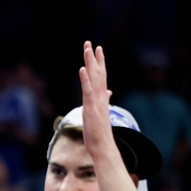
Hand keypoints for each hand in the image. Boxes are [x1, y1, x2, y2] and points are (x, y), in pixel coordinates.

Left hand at [78, 41, 116, 159]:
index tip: (97, 49)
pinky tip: (82, 69)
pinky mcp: (90, 108)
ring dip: (90, 64)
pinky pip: (88, 91)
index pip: (101, 77)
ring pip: (93, 79)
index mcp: (101, 99)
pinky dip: (85, 80)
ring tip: (88, 49)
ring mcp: (96, 102)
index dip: (99, 63)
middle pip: (98, 74)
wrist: (103, 147)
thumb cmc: (99, 133)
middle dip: (94, 58)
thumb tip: (108, 93)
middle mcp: (100, 98)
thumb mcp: (100, 113)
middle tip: (90, 44)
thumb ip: (103, 101)